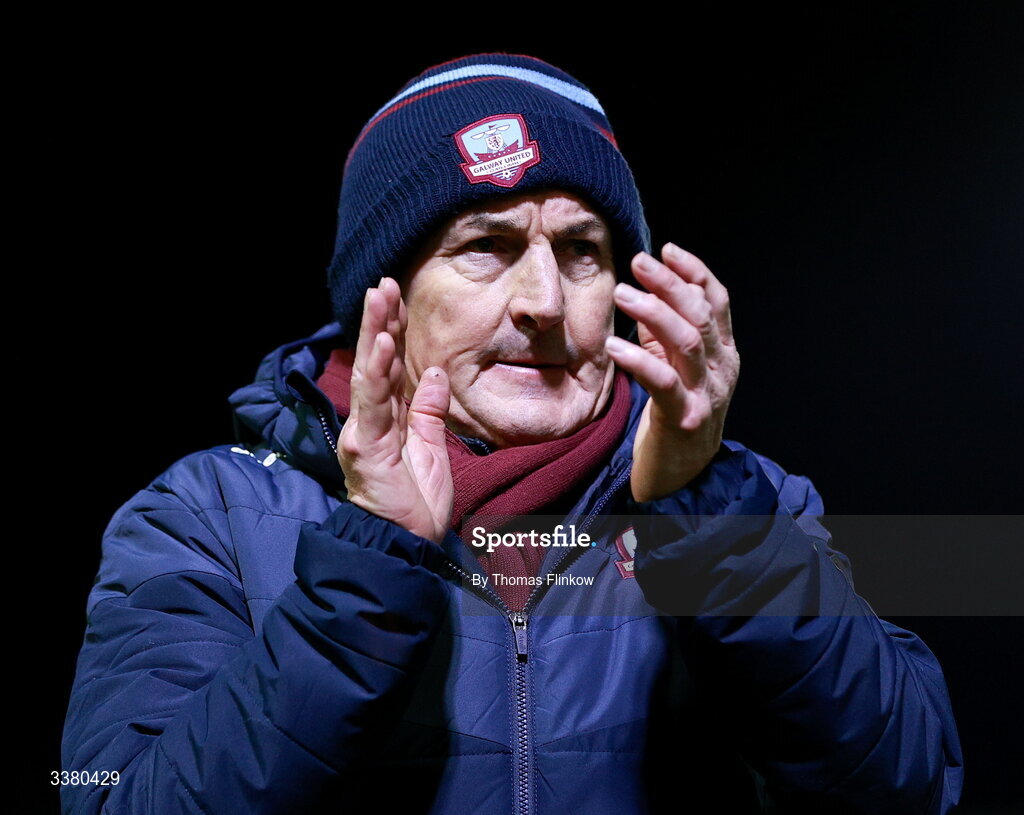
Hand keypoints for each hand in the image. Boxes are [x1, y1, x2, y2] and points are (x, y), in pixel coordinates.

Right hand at [338, 277, 453, 542]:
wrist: (405, 544)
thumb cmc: (415, 502)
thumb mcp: (431, 446)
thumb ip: (429, 410)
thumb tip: (434, 372)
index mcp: (387, 419)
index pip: (389, 367)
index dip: (393, 332)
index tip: (399, 298)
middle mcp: (370, 420)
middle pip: (374, 362)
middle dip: (379, 321)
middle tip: (385, 283)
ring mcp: (364, 432)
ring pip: (369, 374)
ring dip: (374, 333)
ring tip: (380, 297)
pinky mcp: (365, 447)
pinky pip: (373, 404)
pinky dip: (377, 372)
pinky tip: (381, 344)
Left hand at [605, 244, 739, 502]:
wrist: (683, 474)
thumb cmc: (675, 414)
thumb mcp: (675, 367)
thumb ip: (665, 334)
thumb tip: (648, 289)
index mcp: (723, 353)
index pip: (717, 301)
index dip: (694, 271)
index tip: (667, 249)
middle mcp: (722, 369)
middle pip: (700, 314)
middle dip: (670, 283)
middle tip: (639, 262)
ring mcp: (707, 394)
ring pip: (687, 341)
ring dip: (654, 312)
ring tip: (623, 294)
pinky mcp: (684, 418)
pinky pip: (664, 383)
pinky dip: (639, 360)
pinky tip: (614, 346)